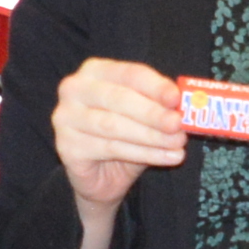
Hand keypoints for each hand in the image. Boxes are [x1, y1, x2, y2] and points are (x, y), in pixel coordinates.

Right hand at [53, 56, 185, 248]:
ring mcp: (65, 118)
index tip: (176, 98)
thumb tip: (183, 102)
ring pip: (115, 126)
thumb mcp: (146, 117)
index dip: (154, 85)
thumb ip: (160, 106)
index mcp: (95, 71)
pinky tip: (167, 157)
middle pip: (119, 98)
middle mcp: (74, 89)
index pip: (128, 73)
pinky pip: (111, 148)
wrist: (102, 177)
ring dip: (152, 136)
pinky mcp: (67, 146)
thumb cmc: (125, 138)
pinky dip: (144, 153)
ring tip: (178, 144)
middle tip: (178, 124)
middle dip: (153, 113)